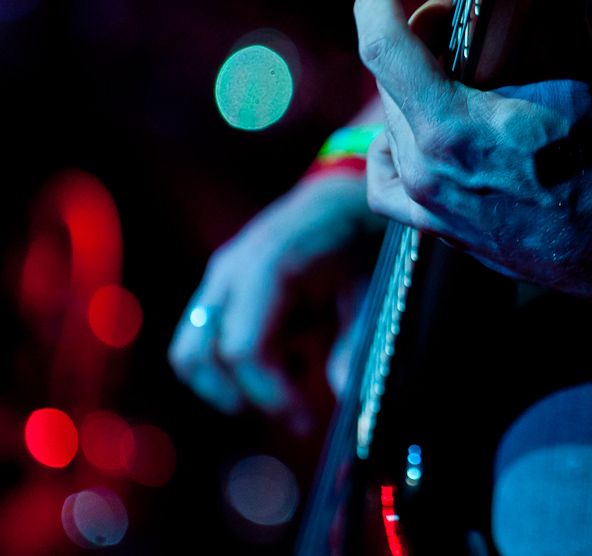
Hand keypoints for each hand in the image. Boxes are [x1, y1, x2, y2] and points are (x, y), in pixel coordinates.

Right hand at [167, 172, 381, 431]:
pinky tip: (292, 358)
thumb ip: (356, 337)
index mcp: (269, 264)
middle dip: (238, 396)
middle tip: (293, 416)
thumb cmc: (362, 237)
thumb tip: (341, 392)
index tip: (304, 421)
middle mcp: (232, 271)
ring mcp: (221, 280)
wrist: (345, 195)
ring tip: (290, 388)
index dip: (268, 394)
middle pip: (199, 354)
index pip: (242, 348)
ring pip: (192, 351)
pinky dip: (237, 366)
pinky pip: (209, 341)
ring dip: (230, 385)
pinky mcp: (222, 291)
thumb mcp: (373, 285)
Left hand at [355, 0, 591, 303]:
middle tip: (472, 25)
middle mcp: (428, 170)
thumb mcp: (584, 76)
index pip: (384, 47)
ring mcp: (428, 205)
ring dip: (416, 87)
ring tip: (460, 77)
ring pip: (393, 122)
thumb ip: (558, 6)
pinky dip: (394, 149)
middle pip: (394, 79)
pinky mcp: (438, 229)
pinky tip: (419, 135)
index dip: (375, 0)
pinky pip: (388, 182)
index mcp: (454, 129)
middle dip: (426, 37)